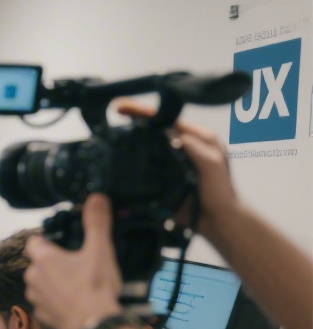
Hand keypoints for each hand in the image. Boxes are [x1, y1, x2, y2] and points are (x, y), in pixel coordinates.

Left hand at [24, 194, 122, 328]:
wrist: (95, 327)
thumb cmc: (95, 286)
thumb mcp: (99, 250)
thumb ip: (96, 223)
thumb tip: (96, 197)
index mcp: (43, 259)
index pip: (34, 242)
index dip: (46, 241)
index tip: (62, 244)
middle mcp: (33, 278)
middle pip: (39, 265)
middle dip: (54, 265)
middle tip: (77, 267)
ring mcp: (36, 299)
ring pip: (41, 286)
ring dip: (54, 285)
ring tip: (78, 288)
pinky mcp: (42, 318)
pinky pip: (47, 305)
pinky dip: (57, 304)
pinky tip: (75, 306)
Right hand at [114, 100, 239, 240]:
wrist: (217, 221)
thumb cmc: (220, 191)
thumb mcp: (212, 164)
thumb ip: (195, 148)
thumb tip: (172, 136)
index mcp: (195, 138)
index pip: (166, 120)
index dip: (144, 112)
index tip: (122, 107)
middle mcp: (181, 147)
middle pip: (153, 129)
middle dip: (133, 120)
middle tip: (113, 113)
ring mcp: (170, 162)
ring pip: (147, 146)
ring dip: (130, 139)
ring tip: (109, 133)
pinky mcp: (161, 178)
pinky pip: (144, 166)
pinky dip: (131, 161)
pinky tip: (117, 158)